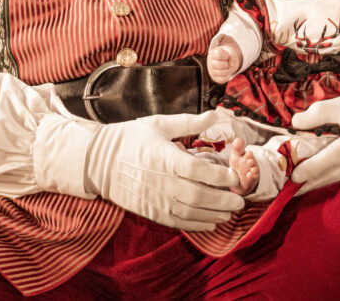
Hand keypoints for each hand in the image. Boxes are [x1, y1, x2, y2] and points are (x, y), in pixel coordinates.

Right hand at [85, 112, 243, 230]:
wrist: (98, 161)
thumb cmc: (130, 138)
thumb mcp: (159, 124)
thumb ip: (189, 122)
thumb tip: (214, 114)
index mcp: (166, 157)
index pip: (199, 171)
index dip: (221, 176)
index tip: (234, 175)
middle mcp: (162, 181)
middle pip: (200, 196)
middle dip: (224, 200)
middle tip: (240, 199)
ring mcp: (156, 199)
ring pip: (192, 212)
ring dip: (215, 214)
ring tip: (230, 212)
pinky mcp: (151, 211)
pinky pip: (178, 222)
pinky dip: (198, 224)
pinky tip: (211, 222)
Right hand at [207, 36, 242, 82]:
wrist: (225, 61)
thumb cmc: (228, 56)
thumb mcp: (232, 53)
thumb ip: (233, 57)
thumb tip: (231, 66)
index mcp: (213, 53)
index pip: (218, 55)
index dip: (225, 55)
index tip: (226, 56)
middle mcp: (210, 62)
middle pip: (218, 65)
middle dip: (226, 64)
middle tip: (227, 63)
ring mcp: (212, 71)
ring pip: (220, 73)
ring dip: (228, 71)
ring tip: (228, 69)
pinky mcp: (215, 78)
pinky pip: (221, 79)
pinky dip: (227, 77)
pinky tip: (228, 73)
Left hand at [289, 82, 339, 191]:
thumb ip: (319, 113)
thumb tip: (295, 124)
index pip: (334, 158)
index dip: (313, 168)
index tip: (294, 175)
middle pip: (334, 174)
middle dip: (309, 181)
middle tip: (285, 187)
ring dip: (318, 180)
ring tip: (295, 183)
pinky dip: (331, 175)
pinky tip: (315, 175)